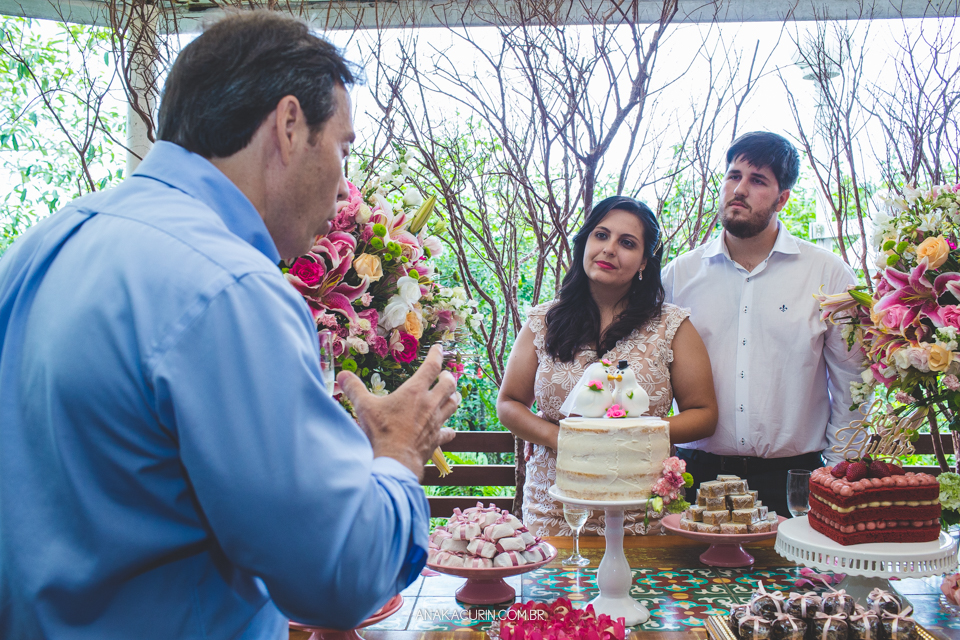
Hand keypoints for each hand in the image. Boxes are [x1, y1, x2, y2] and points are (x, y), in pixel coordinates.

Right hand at [338, 344, 458, 479]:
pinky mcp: (436, 439)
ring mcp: (435, 422)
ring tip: (452, 395)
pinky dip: (449, 430)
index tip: (439, 348)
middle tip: (446, 375)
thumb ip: (354, 389)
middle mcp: (430, 404)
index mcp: (415, 392)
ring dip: (453, 398)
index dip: (436, 355)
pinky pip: (448, 433)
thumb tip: (342, 375)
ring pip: (452, 405)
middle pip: (448, 385)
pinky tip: (449, 431)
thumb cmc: (381, 432)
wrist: (395, 460)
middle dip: (448, 378)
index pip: (431, 367)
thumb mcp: (364, 407)